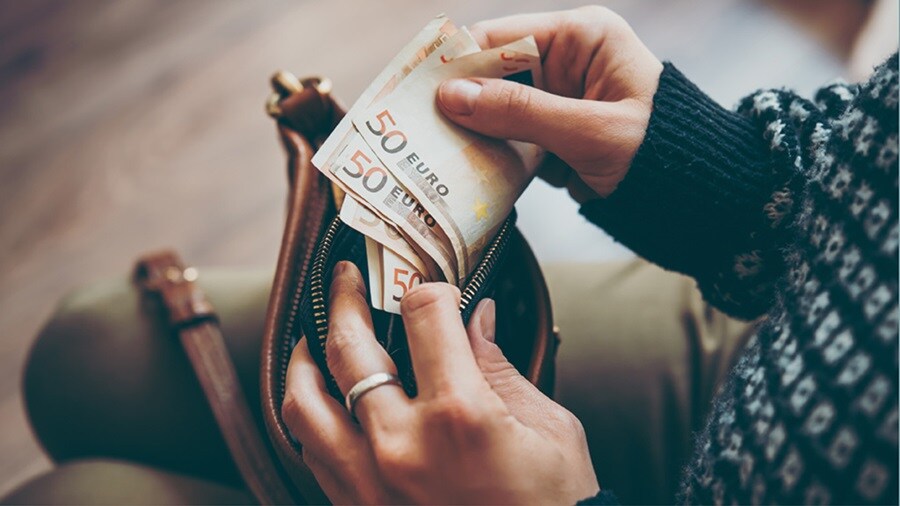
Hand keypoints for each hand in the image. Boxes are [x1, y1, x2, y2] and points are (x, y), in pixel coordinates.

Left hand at [282, 261, 598, 503]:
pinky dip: (307, 414)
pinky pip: (309, 451)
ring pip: (306, 401)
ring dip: (305, 358)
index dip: (429, 287)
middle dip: (345, 298)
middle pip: (351, 346)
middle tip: (345, 278)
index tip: (432, 286)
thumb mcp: (549, 430)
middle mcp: (403, 444)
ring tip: (311, 338)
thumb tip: (476, 318)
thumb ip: (501, 367)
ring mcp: (370, 481)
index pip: (424, 314)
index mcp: (461, 414)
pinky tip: (319, 399)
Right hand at [438, 6, 662, 199]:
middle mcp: (566, 61)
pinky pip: (510, 136)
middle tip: (417, 128)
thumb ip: (520, 112)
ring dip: (471, 130)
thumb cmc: (659, 153)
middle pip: (493, 73)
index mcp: (582, 37)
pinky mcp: (554, 133)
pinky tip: (464, 168)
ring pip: (496, 108)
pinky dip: (491, 152)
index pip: (502, 39)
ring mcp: (558, 98)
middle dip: (460, 101)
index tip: (418, 90)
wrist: (695, 197)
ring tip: (431, 152)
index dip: (459, 63)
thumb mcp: (589, 131)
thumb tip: (452, 96)